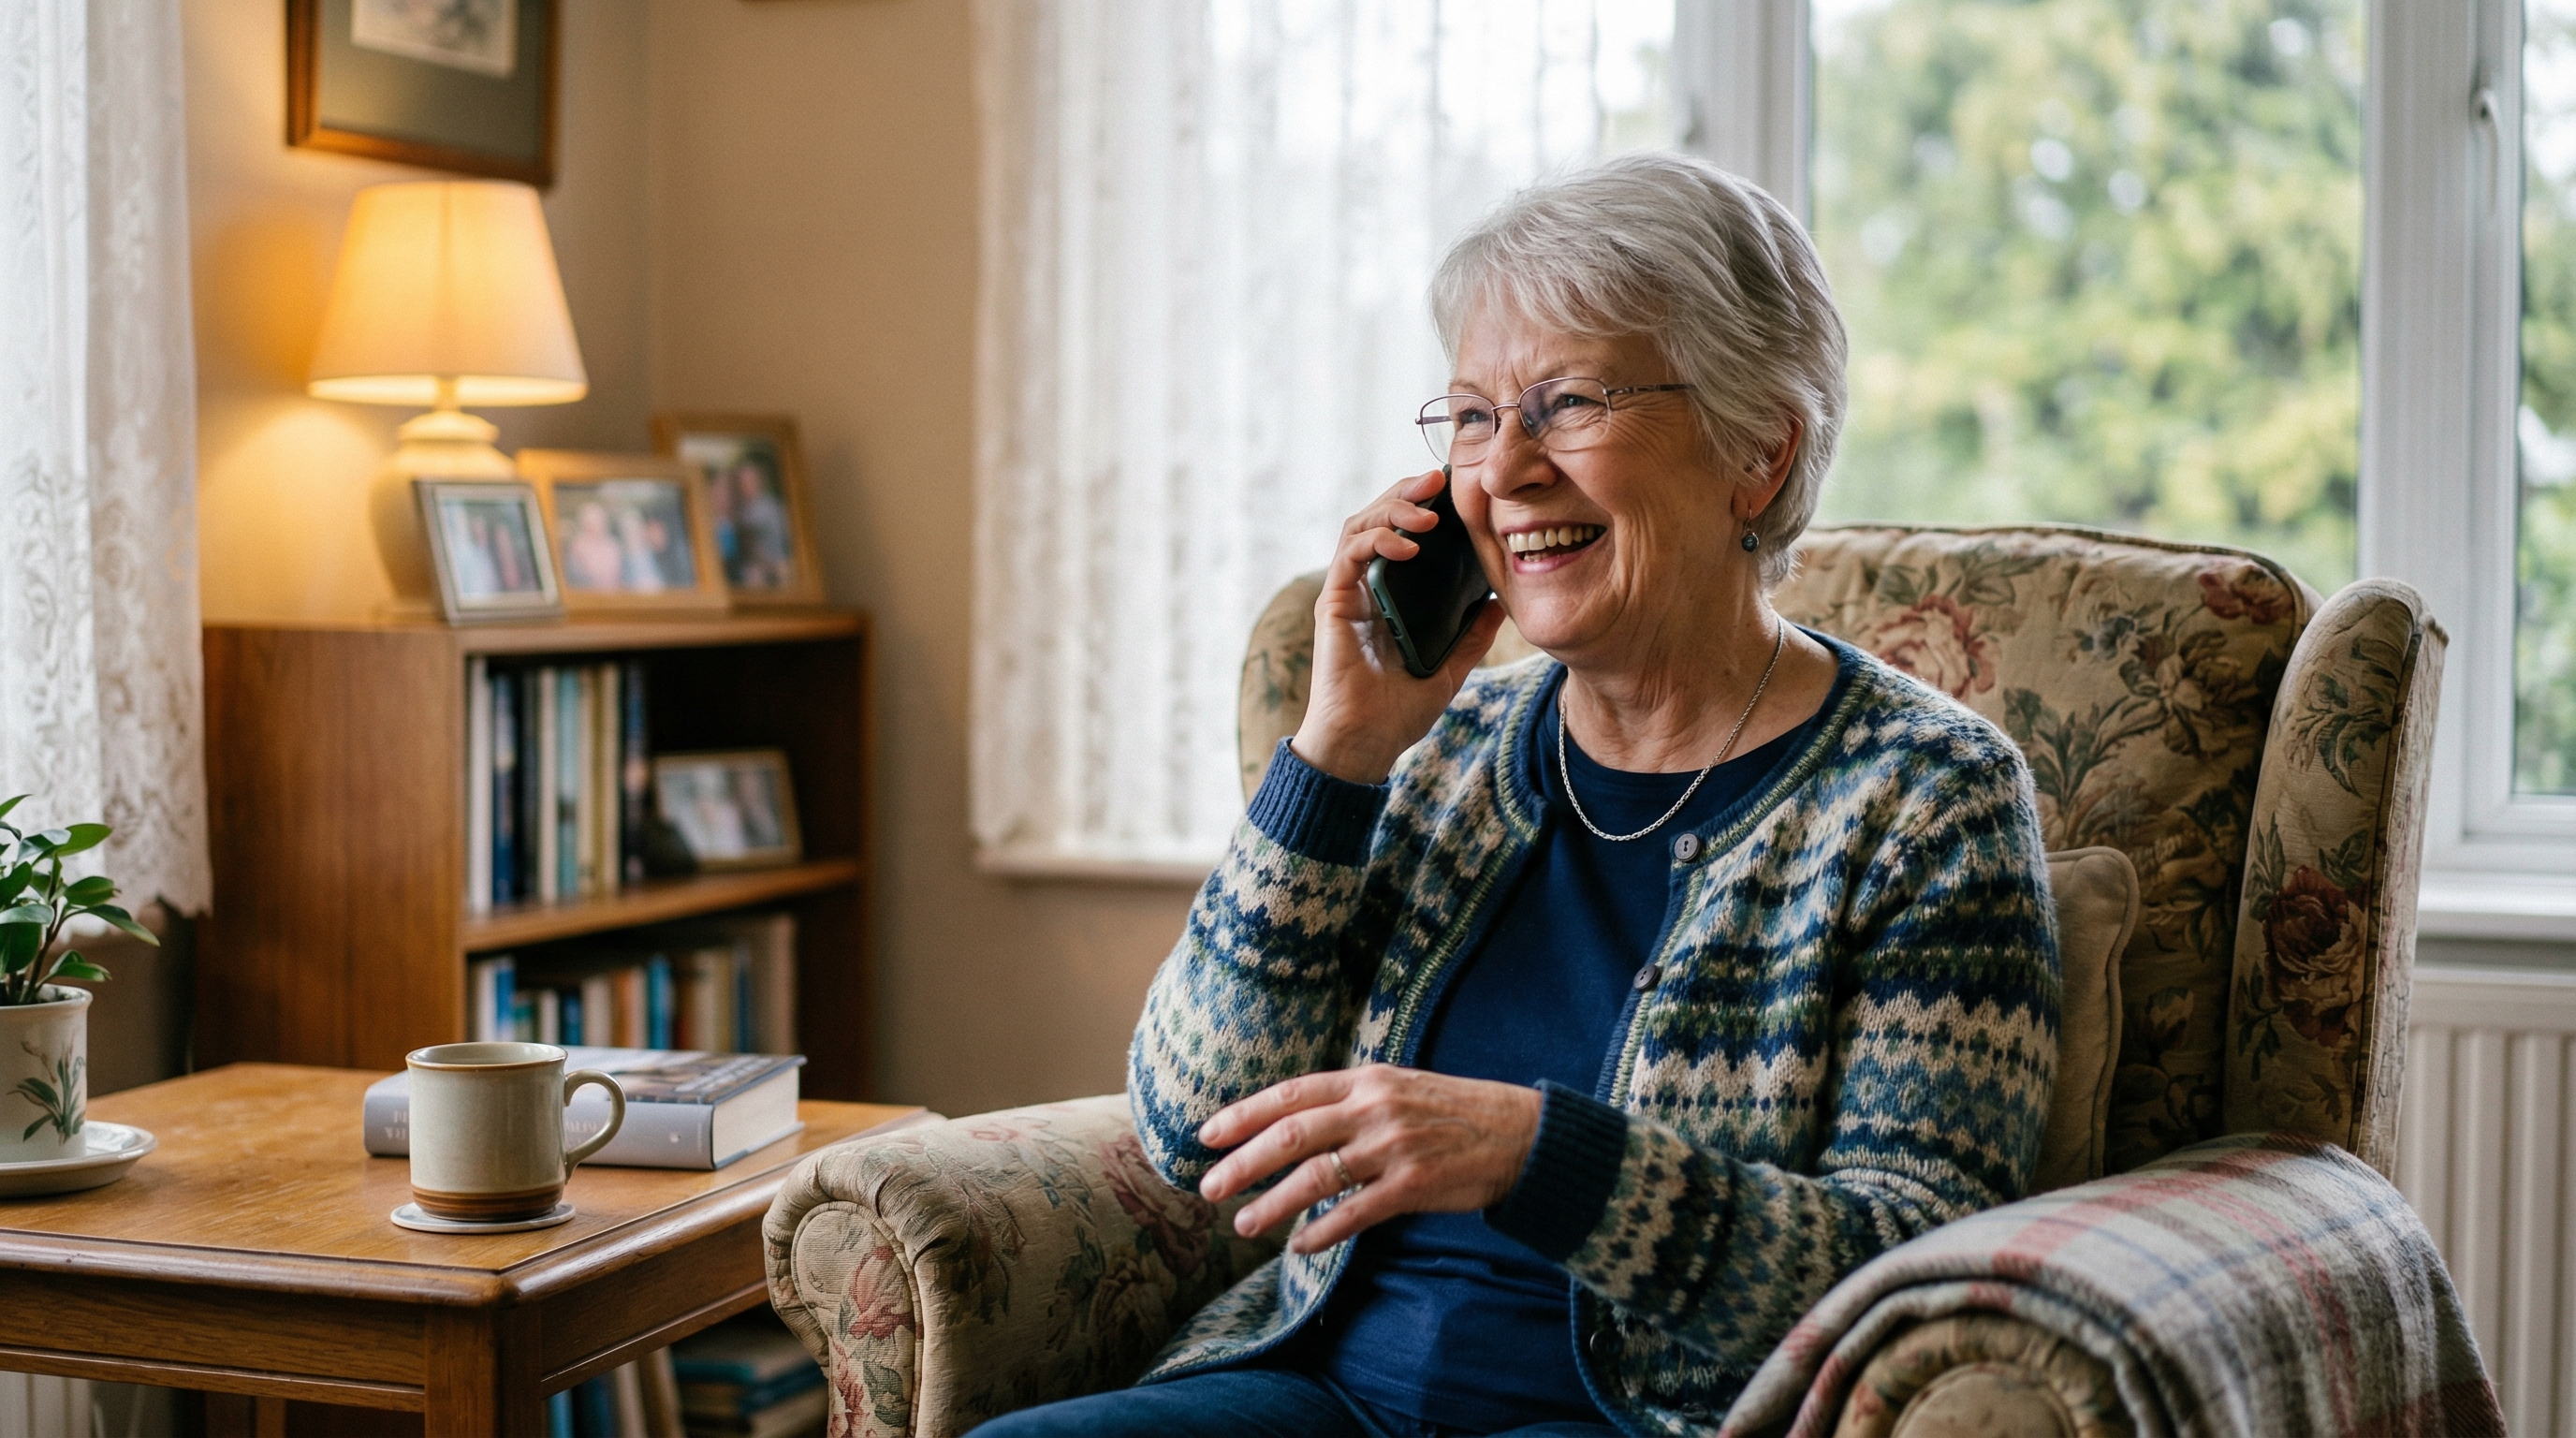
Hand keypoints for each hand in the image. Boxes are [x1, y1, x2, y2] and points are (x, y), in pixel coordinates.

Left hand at [1196, 1065, 1541, 1253]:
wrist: (1521, 1134)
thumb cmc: (1454, 1112)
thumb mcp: (1400, 1088)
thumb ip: (1351, 1101)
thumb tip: (1294, 1122)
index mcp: (1367, 1079)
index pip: (1291, 1093)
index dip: (1245, 1114)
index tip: (1208, 1134)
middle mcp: (1374, 1108)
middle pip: (1292, 1135)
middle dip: (1243, 1163)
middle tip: (1208, 1188)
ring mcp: (1393, 1147)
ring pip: (1316, 1176)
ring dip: (1273, 1203)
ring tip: (1244, 1224)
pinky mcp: (1413, 1186)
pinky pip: (1354, 1213)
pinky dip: (1322, 1230)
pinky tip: (1299, 1246)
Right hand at [1291, 470, 1508, 783]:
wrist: (1367, 743)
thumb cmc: (1400, 711)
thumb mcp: (1451, 667)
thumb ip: (1471, 634)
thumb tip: (1500, 602)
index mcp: (1390, 594)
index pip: (1403, 533)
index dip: (1424, 505)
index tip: (1455, 489)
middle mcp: (1365, 585)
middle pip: (1379, 517)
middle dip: (1408, 492)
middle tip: (1439, 479)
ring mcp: (1347, 592)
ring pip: (1361, 525)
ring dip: (1393, 509)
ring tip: (1428, 512)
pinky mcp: (1333, 603)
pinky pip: (1350, 555)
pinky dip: (1377, 541)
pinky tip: (1408, 546)